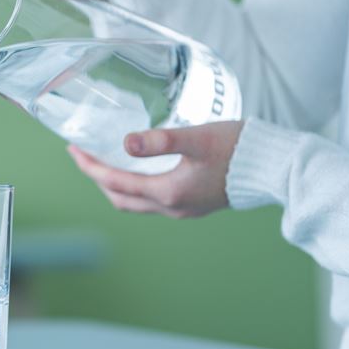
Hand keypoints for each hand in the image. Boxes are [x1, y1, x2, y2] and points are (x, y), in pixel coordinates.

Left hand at [67, 121, 243, 218]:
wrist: (275, 170)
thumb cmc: (239, 148)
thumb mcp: (196, 138)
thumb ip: (160, 140)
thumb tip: (125, 143)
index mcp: (167, 192)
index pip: (114, 182)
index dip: (89, 166)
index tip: (73, 148)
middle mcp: (172, 207)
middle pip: (120, 198)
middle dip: (97, 178)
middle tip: (83, 155)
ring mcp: (184, 210)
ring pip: (137, 203)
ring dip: (116, 185)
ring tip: (104, 161)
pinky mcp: (196, 205)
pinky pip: (154, 201)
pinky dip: (137, 188)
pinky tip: (139, 170)